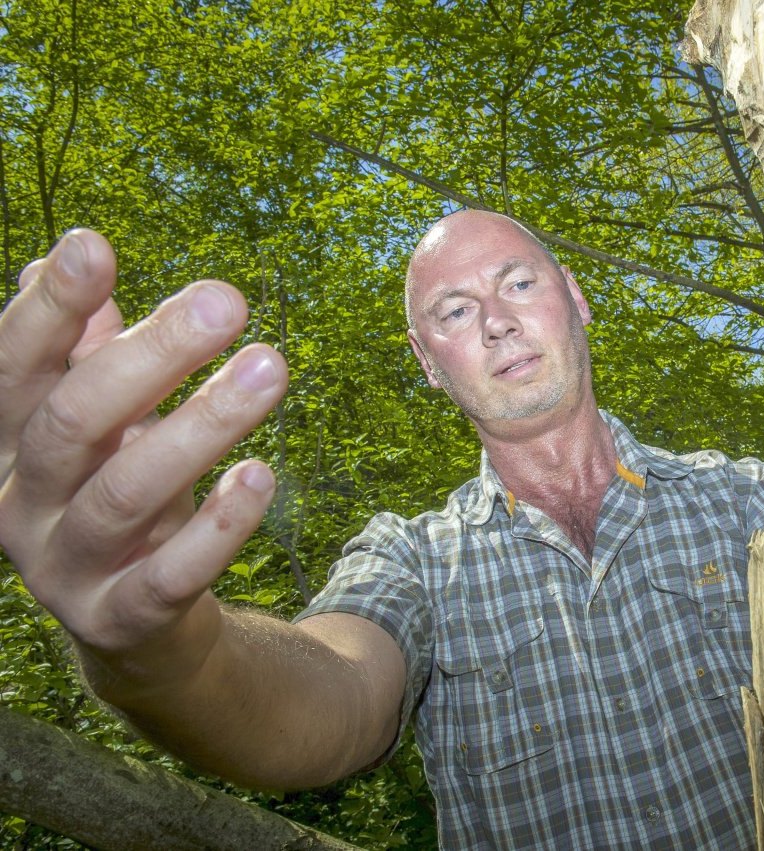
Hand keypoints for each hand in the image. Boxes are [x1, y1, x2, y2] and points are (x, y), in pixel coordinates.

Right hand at [0, 230, 287, 691]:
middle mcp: (19, 503)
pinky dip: (218, 524)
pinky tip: (261, 474)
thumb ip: (84, 348)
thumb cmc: (118, 486)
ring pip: (128, 490)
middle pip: (76, 419)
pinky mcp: (120, 618)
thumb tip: (69, 250)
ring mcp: (64, 568)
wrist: (133, 621)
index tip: (93, 245)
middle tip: (227, 300)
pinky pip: (170, 573)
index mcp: (6, 443)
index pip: (14, 367)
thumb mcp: (101, 419)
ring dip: (205, 424)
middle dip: (152, 354)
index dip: (48, 309)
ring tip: (271, 367)